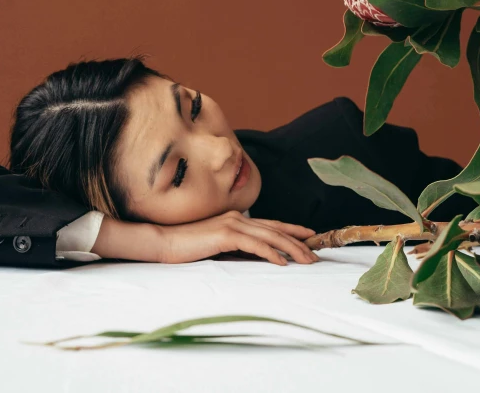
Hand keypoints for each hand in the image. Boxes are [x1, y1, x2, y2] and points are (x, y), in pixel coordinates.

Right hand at [155, 211, 318, 265]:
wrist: (163, 243)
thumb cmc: (187, 247)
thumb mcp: (217, 247)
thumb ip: (236, 248)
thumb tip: (257, 257)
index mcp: (236, 219)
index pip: (271, 224)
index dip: (292, 229)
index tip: (310, 237)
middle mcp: (238, 217)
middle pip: (276, 229)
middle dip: (298, 242)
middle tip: (315, 254)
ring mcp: (232, 224)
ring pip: (270, 236)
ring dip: (291, 248)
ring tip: (307, 260)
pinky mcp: (225, 234)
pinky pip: (255, 244)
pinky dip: (271, 253)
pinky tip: (282, 262)